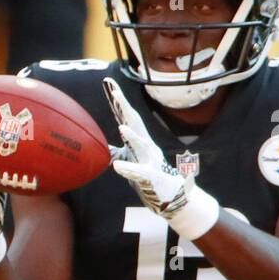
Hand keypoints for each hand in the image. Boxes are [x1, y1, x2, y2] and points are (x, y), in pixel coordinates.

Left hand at [102, 78, 218, 240]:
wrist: (173, 197)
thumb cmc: (149, 178)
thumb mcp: (130, 162)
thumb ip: (118, 153)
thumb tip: (105, 147)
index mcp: (139, 141)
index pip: (126, 116)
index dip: (117, 100)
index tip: (107, 82)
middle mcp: (146, 146)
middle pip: (134, 122)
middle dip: (123, 105)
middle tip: (113, 90)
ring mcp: (150, 161)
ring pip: (141, 146)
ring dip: (132, 136)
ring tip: (121, 127)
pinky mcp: (151, 178)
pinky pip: (138, 173)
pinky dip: (129, 169)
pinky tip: (117, 167)